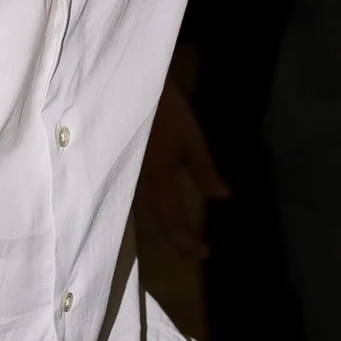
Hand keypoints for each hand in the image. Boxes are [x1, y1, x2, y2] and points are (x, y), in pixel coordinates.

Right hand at [130, 77, 227, 269]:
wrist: (127, 86)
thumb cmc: (165, 111)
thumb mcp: (191, 139)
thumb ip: (204, 170)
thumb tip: (222, 196)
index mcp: (158, 183)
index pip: (174, 222)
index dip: (188, 240)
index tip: (204, 253)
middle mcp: (138, 188)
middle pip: (155, 223)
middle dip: (173, 240)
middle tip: (189, 252)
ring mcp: (124, 179)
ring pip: (141, 214)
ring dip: (159, 229)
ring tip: (173, 237)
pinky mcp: (118, 168)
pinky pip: (130, 200)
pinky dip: (145, 212)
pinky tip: (150, 212)